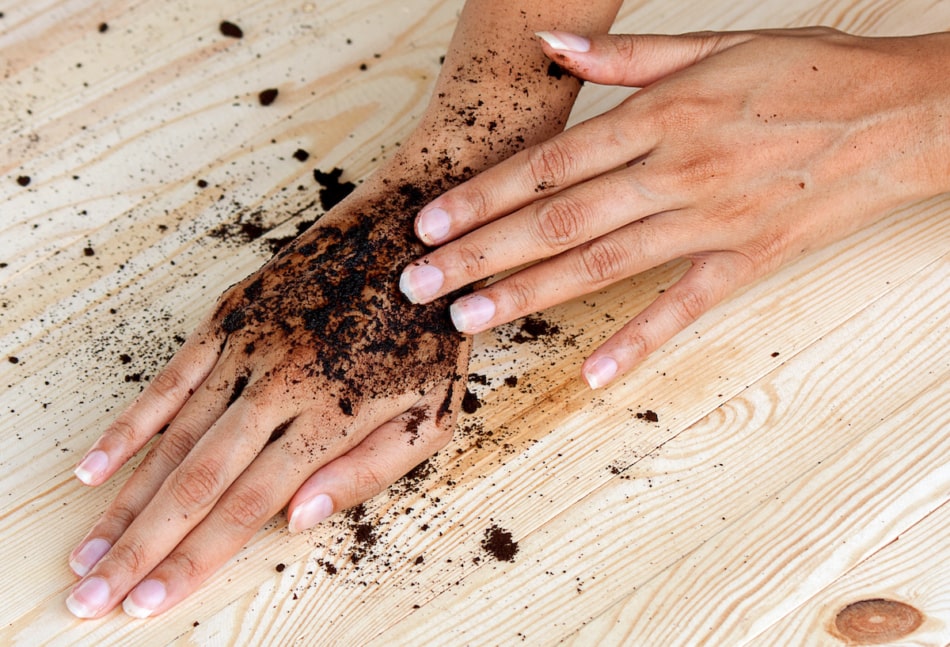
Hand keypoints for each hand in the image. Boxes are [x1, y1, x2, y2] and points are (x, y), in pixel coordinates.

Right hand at [66, 183, 468, 617]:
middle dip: (140, 546)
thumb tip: (297, 519)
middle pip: (196, 482)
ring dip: (126, 499)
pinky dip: (129, 426)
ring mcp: (249, 346)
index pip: (247, 505)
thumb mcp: (432, 416)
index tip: (147, 602)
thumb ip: (368, 472)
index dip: (194, 559)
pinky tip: (95, 466)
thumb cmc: (431, 335)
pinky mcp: (233, 314)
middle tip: (92, 594)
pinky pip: (169, 378)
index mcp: (330, 416)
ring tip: (88, 550)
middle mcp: (279, 384)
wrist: (417, 234)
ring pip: (173, 438)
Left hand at [398, 28, 949, 387]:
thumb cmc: (808, 74)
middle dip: (479, 254)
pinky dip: (637, 342)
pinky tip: (590, 374)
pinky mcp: (747, 260)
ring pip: (601, 265)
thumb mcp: (715, 45)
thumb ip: (627, 57)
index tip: (430, 224)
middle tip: (419, 285)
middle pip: (557, 221)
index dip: (485, 195)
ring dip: (527, 295)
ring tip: (468, 319)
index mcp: (662, 116)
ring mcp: (710, 221)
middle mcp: (676, 171)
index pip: (550, 163)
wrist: (906, 114)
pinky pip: (682, 308)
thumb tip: (550, 46)